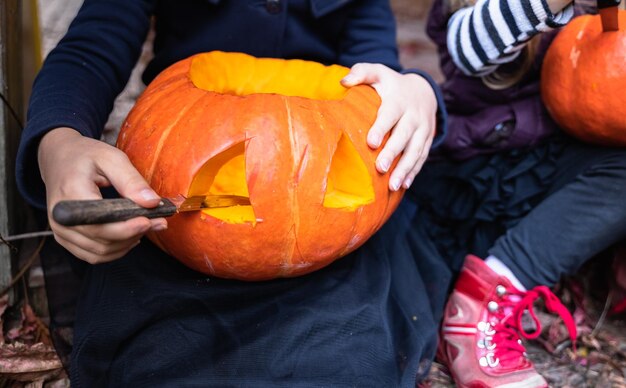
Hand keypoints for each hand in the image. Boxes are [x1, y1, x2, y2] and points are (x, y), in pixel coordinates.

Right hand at [38, 127, 166, 263]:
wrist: (60, 159)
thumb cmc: (86, 156)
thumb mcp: (111, 157)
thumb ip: (131, 180)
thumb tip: (152, 202)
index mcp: (70, 194)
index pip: (99, 224)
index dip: (126, 228)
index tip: (148, 221)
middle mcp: (60, 218)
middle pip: (102, 241)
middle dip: (134, 234)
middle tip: (159, 222)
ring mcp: (61, 231)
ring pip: (101, 252)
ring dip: (128, 243)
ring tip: (148, 226)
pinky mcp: (66, 239)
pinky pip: (94, 255)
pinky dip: (116, 249)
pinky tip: (131, 235)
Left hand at [341, 63, 436, 190]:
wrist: (423, 90)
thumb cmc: (391, 85)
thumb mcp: (378, 73)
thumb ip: (361, 73)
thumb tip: (343, 82)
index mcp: (399, 100)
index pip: (390, 115)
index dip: (381, 127)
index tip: (371, 142)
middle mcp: (414, 116)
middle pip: (404, 136)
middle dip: (393, 153)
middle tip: (380, 168)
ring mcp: (423, 129)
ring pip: (416, 150)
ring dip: (405, 169)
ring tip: (393, 186)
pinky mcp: (428, 141)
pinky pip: (422, 158)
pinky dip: (414, 172)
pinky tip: (404, 186)